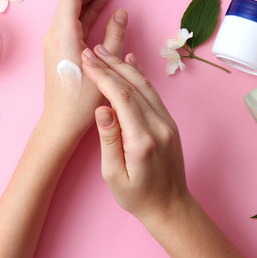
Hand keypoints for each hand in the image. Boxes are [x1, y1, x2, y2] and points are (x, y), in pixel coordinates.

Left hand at [42, 0, 125, 136]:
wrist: (61, 121)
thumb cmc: (80, 100)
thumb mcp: (104, 68)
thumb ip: (114, 36)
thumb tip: (121, 13)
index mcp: (63, 34)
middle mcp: (56, 33)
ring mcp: (57, 40)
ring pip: (75, 8)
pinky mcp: (62, 48)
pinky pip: (75, 21)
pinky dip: (89, 10)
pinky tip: (104, 3)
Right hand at [80, 43, 190, 223]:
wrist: (170, 206)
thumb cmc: (137, 196)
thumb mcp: (113, 175)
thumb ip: (108, 140)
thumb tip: (101, 109)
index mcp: (142, 140)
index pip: (120, 97)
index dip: (102, 76)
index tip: (86, 62)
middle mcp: (159, 126)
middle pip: (133, 86)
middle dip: (110, 65)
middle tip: (90, 51)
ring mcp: (167, 123)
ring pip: (145, 86)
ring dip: (124, 66)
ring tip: (104, 52)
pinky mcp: (169, 123)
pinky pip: (153, 94)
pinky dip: (140, 76)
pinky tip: (130, 63)